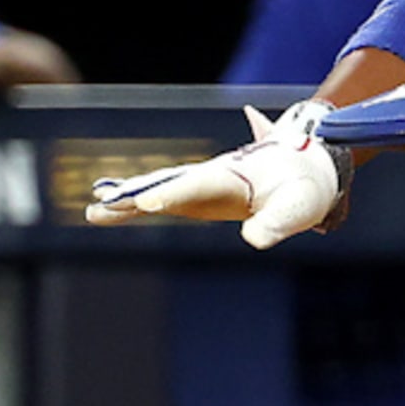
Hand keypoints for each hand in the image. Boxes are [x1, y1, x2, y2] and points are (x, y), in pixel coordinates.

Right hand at [88, 103, 352, 248]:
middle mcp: (212, 175)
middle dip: (138, 195)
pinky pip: (162, 197)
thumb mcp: (300, 209)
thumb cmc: (305, 189)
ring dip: (129, 200)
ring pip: (159, 188)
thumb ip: (278, 223)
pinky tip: (106, 211)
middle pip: (168, 184)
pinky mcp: (198, 193)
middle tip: (103, 206)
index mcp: (235, 176)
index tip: (145, 202)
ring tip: (94, 210)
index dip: (173, 193)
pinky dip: (135, 204)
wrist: (310, 165)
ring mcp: (202, 183)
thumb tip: (253, 240)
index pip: (198, 185)